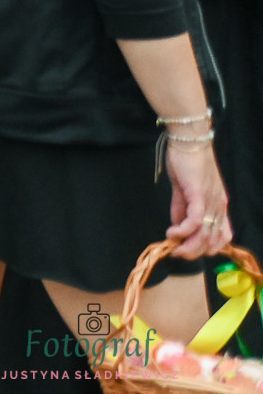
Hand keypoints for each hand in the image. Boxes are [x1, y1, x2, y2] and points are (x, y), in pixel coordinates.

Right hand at [163, 136, 232, 258]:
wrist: (189, 140)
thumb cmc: (187, 160)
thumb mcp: (183, 189)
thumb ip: (180, 208)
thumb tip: (177, 225)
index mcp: (218, 204)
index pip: (222, 235)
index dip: (208, 247)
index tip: (189, 249)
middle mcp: (218, 206)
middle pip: (214, 240)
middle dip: (195, 252)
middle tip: (177, 253)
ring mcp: (211, 201)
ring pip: (205, 234)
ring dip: (189, 246)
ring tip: (174, 248)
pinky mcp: (199, 195)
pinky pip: (195, 221)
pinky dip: (183, 231)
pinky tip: (171, 232)